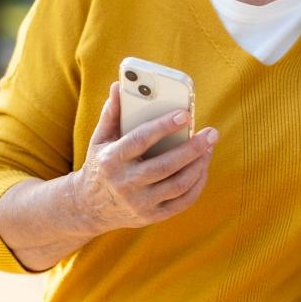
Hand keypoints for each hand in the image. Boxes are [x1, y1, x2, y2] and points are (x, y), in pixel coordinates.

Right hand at [71, 82, 217, 232]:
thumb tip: (119, 85)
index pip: (140, 140)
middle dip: (192, 148)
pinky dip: (197, 185)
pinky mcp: (151, 216)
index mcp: (111, 160)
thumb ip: (112, 114)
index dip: (163, 126)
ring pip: (178, 185)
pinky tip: (203, 167)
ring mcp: (139, 203)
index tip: (185, 114)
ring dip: (199, 165)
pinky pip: (182, 202)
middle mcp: (125, 184)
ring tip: (209, 147)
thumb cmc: (100, 165)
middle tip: (211, 133)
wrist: (89, 208)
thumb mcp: (99, 140)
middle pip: (165, 166)